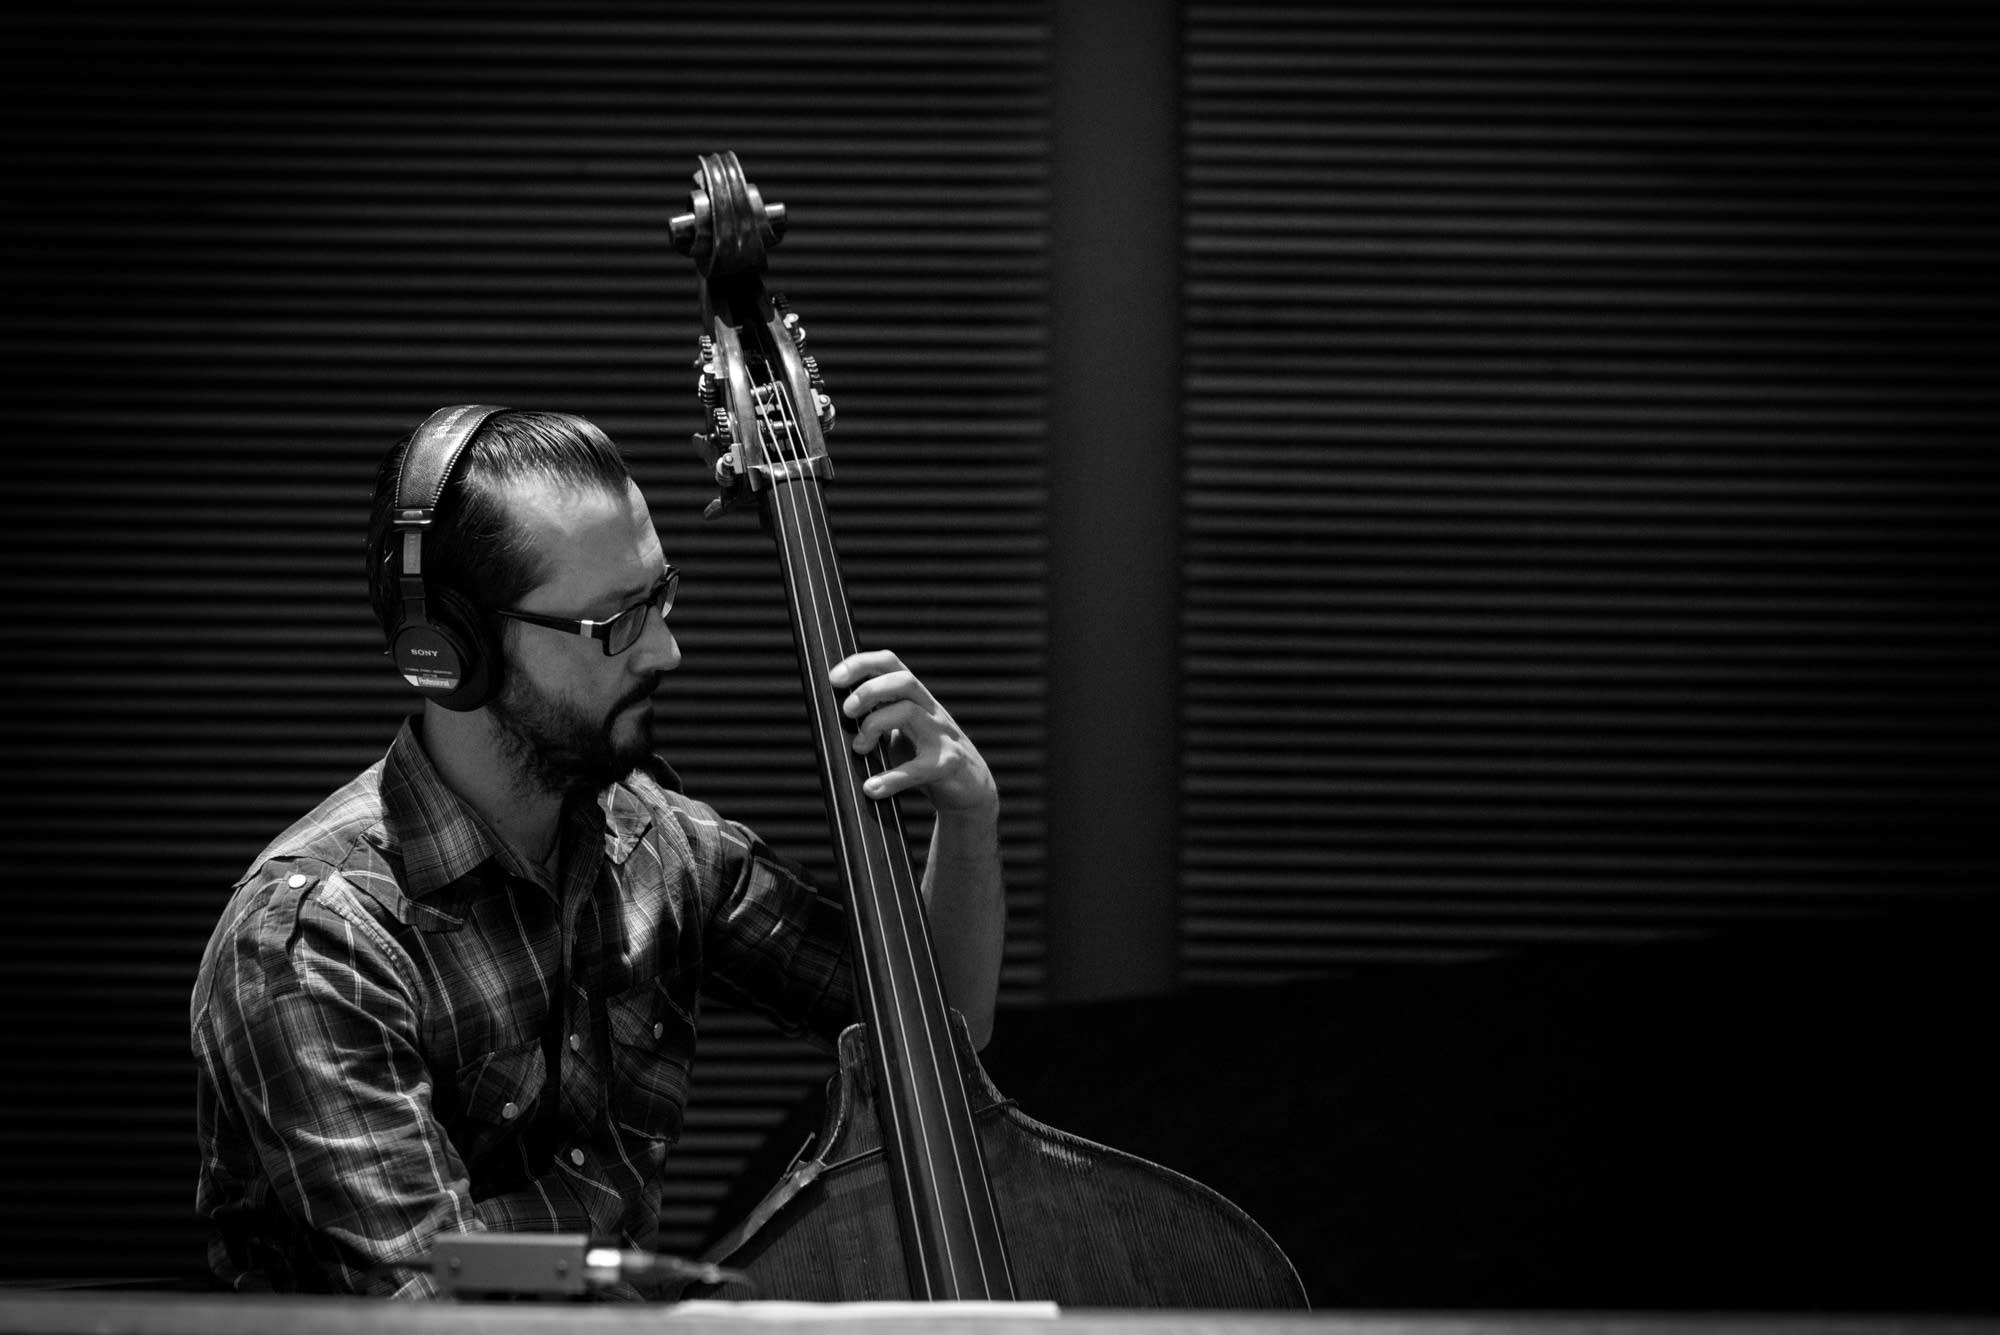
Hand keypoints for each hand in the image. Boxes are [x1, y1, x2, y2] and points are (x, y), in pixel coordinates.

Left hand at [829, 650, 997, 816]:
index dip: (861, 664)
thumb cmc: (927, 757)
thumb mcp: (901, 732)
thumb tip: (831, 723)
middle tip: (846, 711)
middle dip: (869, 690)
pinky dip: (892, 778)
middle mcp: (931, 710)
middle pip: (903, 681)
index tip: (834, 678)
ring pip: (909, 712)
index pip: (891, 664)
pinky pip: (919, 767)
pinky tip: (873, 788)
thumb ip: (876, 721)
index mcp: (916, 698)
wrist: (971, 788)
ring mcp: (942, 735)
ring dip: (874, 725)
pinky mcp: (948, 765)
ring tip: (859, 748)